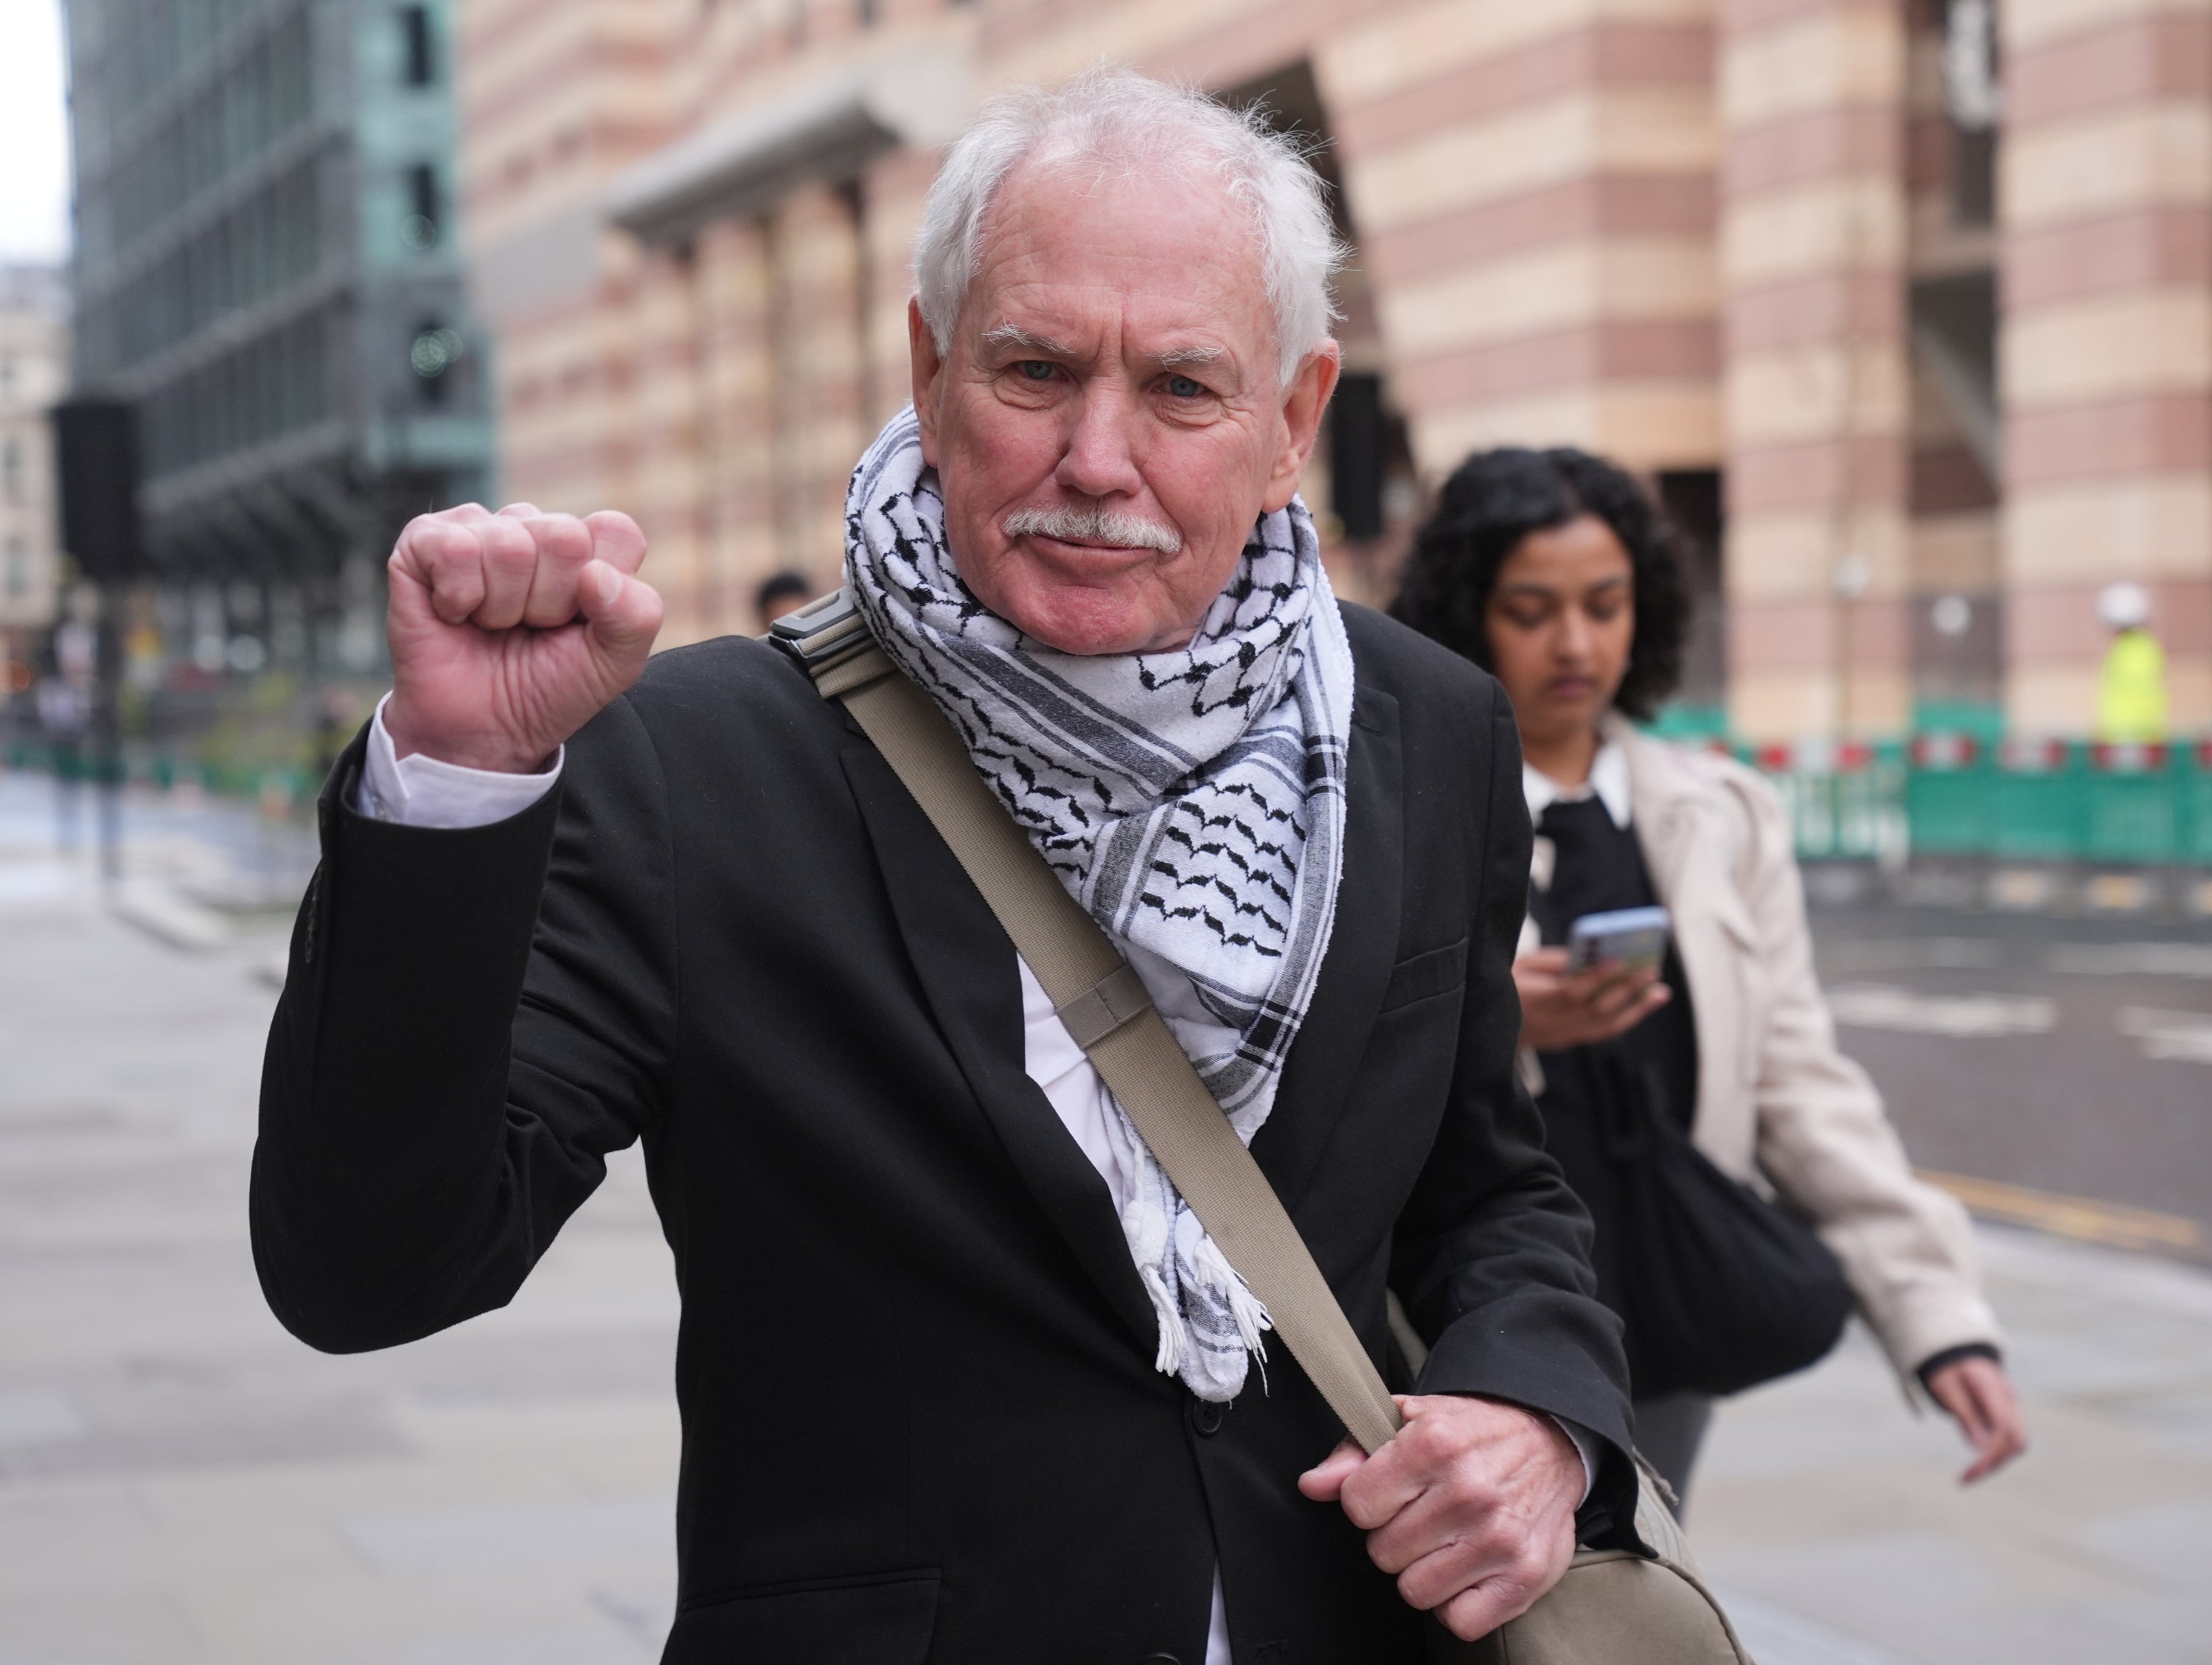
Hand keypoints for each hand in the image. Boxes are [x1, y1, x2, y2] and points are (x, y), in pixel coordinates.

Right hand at [384, 503, 663, 772]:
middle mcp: (534, 528)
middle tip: (530, 629)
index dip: (602, 590)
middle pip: (564, 536)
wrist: (482, 731)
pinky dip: (459, 598)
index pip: (616, 532)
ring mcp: (480, 529)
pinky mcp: (424, 541)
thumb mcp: (615, 664)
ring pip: (509, 545)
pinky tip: (455, 613)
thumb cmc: (547, 689)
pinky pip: (455, 549)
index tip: (579, 624)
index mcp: (587, 548)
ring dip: (502, 606)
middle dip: (550, 602)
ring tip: (492, 625)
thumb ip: (636, 616)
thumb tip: (595, 573)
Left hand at [1298, 1394, 1579, 1640]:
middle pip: (1384, 1552)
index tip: (1391, 1493)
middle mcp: (1468, 1491)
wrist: (1552, 1444)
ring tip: (1445, 1541)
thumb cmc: (1475, 1433)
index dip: (1368, 1502)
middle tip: (1424, 1515)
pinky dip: (1457, 1603)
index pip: (1358, 1505)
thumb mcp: (1412, 1420)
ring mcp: (1498, 1538)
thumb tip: (1314, 1485)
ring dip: (1424, 1571)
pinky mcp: (1523, 1577)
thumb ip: (1355, 1452)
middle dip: (1396, 1536)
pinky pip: (1459, 1621)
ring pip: (1415, 1591)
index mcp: (1435, 1443)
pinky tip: (1466, 1569)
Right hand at [1513, 947, 1669, 1051]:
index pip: (1569, 991)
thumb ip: (1553, 961)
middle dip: (1625, 990)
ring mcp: (1560, 1037)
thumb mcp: (1519, 965)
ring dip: (1636, 1009)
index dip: (1594, 977)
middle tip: (1650, 971)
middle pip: (1594, 1010)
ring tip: (1659, 992)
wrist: (1487, 1028)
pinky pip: (1601, 1033)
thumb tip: (1588, 956)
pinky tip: (1642, 1005)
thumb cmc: (1505, 986)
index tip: (1617, 960)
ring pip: (1604, 1026)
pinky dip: (1625, 1019)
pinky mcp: (1566, 1042)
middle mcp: (1550, 1024)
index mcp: (1533, 1001)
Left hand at [1926, 1355, 2026, 1483]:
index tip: (1971, 1471)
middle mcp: (2010, 1399)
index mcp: (1993, 1388)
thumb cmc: (1948, 1371)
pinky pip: (2010, 1440)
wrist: (1957, 1354)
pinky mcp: (2009, 1415)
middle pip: (2018, 1439)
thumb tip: (1980, 1449)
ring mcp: (2013, 1407)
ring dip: (1996, 1461)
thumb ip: (1964, 1415)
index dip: (1991, 1453)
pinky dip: (1996, 1454)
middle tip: (1966, 1479)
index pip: (2003, 1428)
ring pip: (2018, 1442)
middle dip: (1995, 1462)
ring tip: (1969, 1475)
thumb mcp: (1946, 1388)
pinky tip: (1976, 1466)